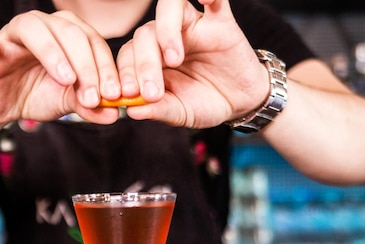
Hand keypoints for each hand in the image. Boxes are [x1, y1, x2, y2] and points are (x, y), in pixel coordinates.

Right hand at [0, 12, 121, 126]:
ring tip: (66, 79)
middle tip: (93, 96)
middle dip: (86, 66)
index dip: (105, 68)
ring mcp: (15, 35)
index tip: (114, 94)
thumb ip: (89, 105)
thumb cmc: (38, 94)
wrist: (6, 106)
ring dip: (54, 54)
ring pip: (36, 30)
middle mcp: (44, 26)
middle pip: (70, 33)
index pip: (92, 43)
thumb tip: (114, 113)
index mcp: (68, 34)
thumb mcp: (68, 102)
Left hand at [117, 0, 268, 128]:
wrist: (240, 102)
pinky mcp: (220, 21)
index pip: (128, 54)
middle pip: (145, 34)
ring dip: (166, 31)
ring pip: (168, 8)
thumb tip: (129, 111)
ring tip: (173, 59)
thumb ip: (158, 110)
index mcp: (151, 58)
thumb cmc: (205, 104)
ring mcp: (192, 26)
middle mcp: (166, 37)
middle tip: (152, 93)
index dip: (124, 72)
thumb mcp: (180, 113)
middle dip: (144, 65)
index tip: (126, 95)